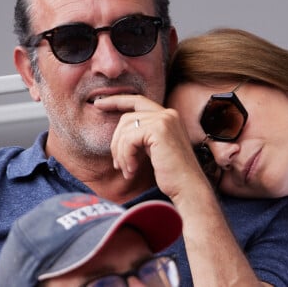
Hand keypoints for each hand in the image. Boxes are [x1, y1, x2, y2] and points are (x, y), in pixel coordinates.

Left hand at [93, 94, 210, 199]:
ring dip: (121, 154)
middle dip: (116, 141)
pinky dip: (126, 157)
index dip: (116, 100)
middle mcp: (168, 114)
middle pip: (126, 117)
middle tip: (117, 163)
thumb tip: (118, 133)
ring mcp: (164, 120)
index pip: (137, 100)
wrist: (188, 188)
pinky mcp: (159, 130)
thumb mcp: (154, 149)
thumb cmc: (171, 174)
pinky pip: (129, 140)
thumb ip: (142, 136)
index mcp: (168, 116)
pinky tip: (133, 170)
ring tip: (128, 170)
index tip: (98, 104)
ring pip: (125, 129)